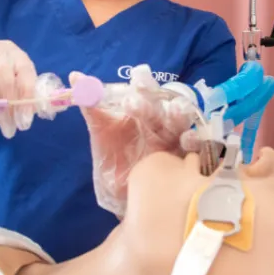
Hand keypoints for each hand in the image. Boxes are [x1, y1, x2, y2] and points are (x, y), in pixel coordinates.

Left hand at [72, 66, 197, 217]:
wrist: (121, 197)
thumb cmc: (113, 159)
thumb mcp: (100, 133)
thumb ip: (92, 106)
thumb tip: (76, 76)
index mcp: (144, 113)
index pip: (147, 93)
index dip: (144, 85)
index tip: (137, 79)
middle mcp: (162, 124)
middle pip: (165, 107)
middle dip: (159, 104)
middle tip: (145, 99)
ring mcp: (175, 143)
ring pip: (183, 125)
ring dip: (180, 117)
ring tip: (175, 111)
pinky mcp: (186, 163)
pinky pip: (197, 151)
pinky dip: (196, 144)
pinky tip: (188, 140)